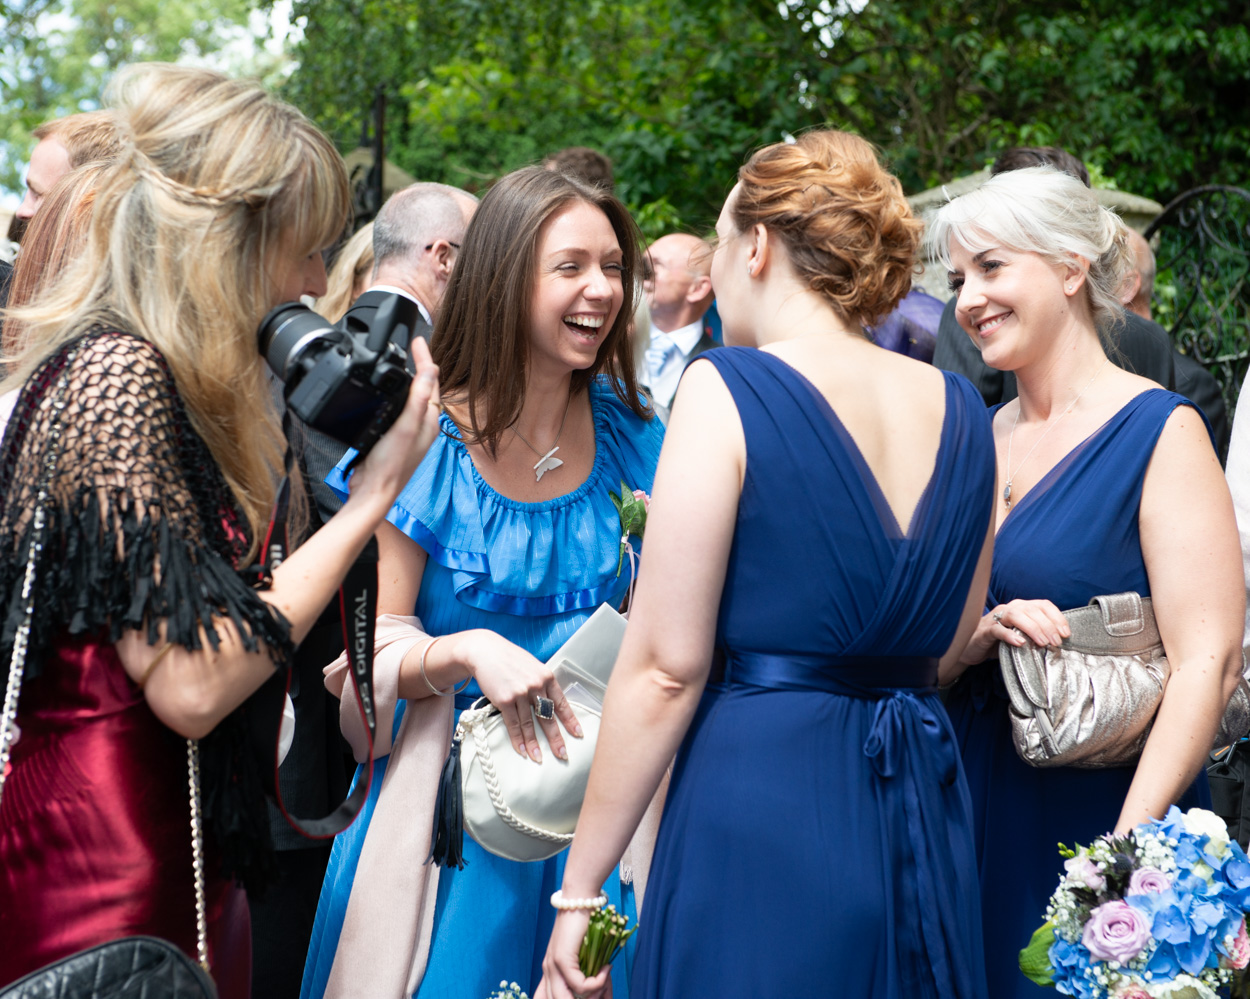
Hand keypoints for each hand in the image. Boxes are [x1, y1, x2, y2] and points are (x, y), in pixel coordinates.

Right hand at [343, 338, 440, 514]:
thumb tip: (431, 369)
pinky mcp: (394, 438)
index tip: (416, 339)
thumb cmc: (391, 464)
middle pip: (424, 388)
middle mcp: (423, 425)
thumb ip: (418, 397)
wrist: (374, 491)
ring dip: (408, 380)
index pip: (432, 381)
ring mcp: (409, 432)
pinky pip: (398, 410)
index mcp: (430, 420)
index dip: (425, 358)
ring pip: (411, 399)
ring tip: (402, 362)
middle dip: (419, 366)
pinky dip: (394, 396)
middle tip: (411, 346)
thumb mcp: (406, 425)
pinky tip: (385, 394)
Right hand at [456, 630, 582, 762]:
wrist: (485, 651)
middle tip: (562, 755)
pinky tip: (522, 750)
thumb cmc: (510, 659)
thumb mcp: (532, 666)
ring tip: (539, 759)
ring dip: (534, 744)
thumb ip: (542, 683)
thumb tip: (549, 704)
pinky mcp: (505, 699)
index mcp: (547, 677)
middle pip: (548, 717)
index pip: (561, 703)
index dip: (570, 721)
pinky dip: (518, 739)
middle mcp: (536, 685)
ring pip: (530, 724)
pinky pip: (513, 724)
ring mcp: (520, 693)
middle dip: (556, 738)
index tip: (578, 735)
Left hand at [536, 910, 611, 998]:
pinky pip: (581, 985)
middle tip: (602, 993)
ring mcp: (552, 966)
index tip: (594, 995)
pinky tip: (606, 969)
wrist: (580, 899)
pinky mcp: (562, 960)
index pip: (546, 998)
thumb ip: (584, 972)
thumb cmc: (585, 923)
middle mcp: (547, 970)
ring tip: (603, 981)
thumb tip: (599, 992)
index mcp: (549, 970)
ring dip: (592, 995)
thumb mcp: (582, 952)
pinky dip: (597, 982)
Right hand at [958, 598, 1069, 664]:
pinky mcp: (985, 630)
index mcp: (1022, 608)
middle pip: (1032, 610)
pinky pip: (998, 629)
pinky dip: (1009, 635)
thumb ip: (1036, 635)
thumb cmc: (1000, 642)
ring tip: (1042, 643)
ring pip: (1017, 615)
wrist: (971, 648)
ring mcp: (996, 617)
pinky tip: (1020, 643)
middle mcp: (1010, 608)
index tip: (1066, 633)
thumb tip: (1059, 643)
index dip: (1057, 617)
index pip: (1043, 605)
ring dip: (1033, 628)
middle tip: (1056, 642)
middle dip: (1048, 626)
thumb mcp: (1022, 636)